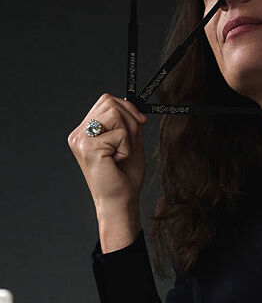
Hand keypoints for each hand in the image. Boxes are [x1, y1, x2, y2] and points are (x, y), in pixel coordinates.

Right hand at [68, 93, 147, 208]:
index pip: (106, 100)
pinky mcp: (89, 148)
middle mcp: (78, 134)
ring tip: (121, 154)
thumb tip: (132, 105)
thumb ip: (129, 123)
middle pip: (110, 102)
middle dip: (130, 120)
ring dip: (128, 135)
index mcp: (85, 131)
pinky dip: (126, 148)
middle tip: (130, 144)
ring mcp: (81, 140)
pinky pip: (120, 133)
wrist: (120, 202)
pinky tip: (118, 162)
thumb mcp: (130, 143)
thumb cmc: (125, 177)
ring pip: (114, 113)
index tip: (141, 122)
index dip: (127, 107)